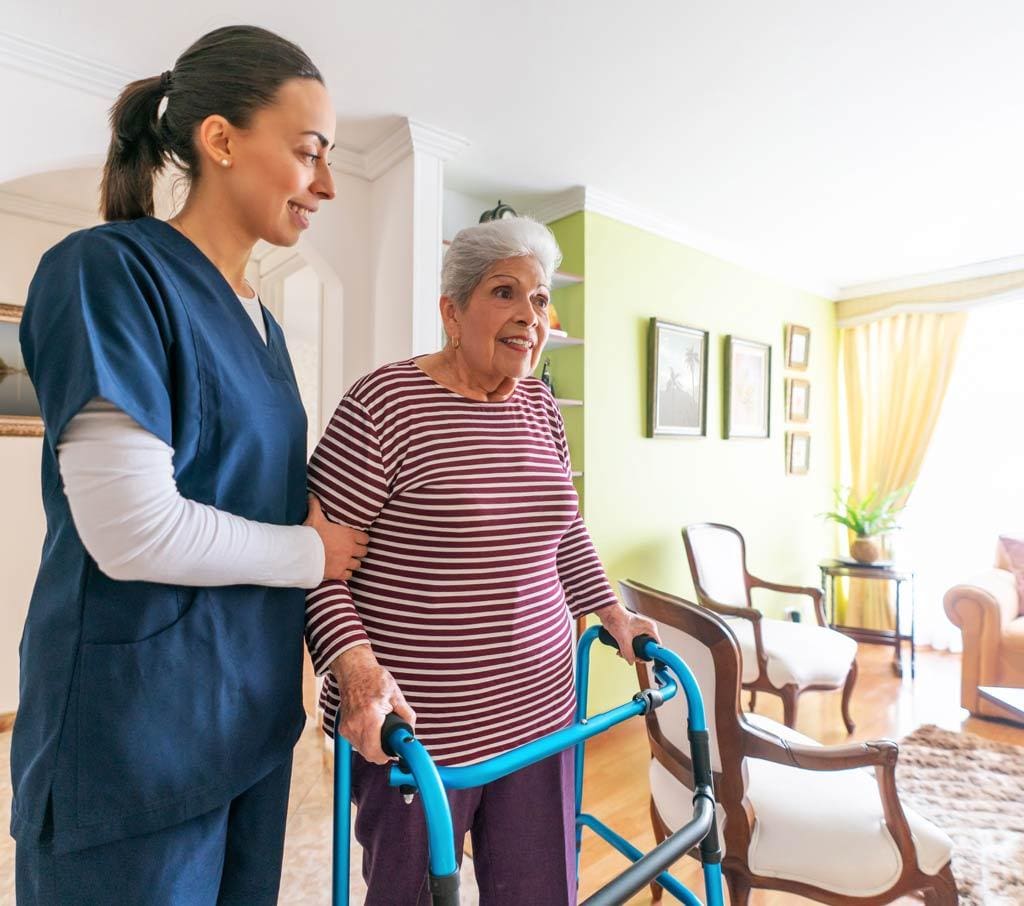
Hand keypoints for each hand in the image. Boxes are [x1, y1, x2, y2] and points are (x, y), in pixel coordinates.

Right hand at [305, 495, 369, 581]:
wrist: (302, 553)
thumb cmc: (310, 534)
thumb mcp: (314, 517)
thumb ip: (316, 505)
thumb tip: (311, 494)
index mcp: (349, 535)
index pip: (365, 539)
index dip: (361, 540)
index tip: (356, 540)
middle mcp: (350, 549)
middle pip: (364, 552)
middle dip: (358, 551)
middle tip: (350, 550)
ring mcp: (345, 562)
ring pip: (357, 564)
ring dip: (352, 563)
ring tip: (345, 561)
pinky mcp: (339, 573)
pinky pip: (349, 575)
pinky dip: (345, 573)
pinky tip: (339, 569)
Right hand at [330, 645, 415, 764]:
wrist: (355, 671)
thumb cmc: (374, 679)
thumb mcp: (396, 695)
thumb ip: (407, 716)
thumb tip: (410, 733)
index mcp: (369, 717)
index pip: (375, 752)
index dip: (387, 756)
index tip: (395, 751)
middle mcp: (354, 724)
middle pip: (369, 755)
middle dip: (382, 752)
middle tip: (391, 743)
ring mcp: (346, 727)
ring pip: (362, 751)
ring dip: (373, 747)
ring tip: (381, 732)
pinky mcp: (342, 728)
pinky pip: (356, 743)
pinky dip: (365, 741)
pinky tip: (372, 729)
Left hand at [595, 603, 659, 665]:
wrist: (608, 612)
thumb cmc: (617, 619)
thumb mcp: (623, 638)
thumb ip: (628, 652)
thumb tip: (631, 662)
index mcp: (650, 628)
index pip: (656, 646)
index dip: (648, 654)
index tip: (639, 658)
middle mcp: (647, 630)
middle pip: (647, 648)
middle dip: (637, 654)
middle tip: (628, 657)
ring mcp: (641, 631)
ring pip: (639, 647)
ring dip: (630, 653)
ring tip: (621, 653)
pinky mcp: (634, 632)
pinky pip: (634, 644)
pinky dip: (628, 649)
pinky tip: (619, 651)